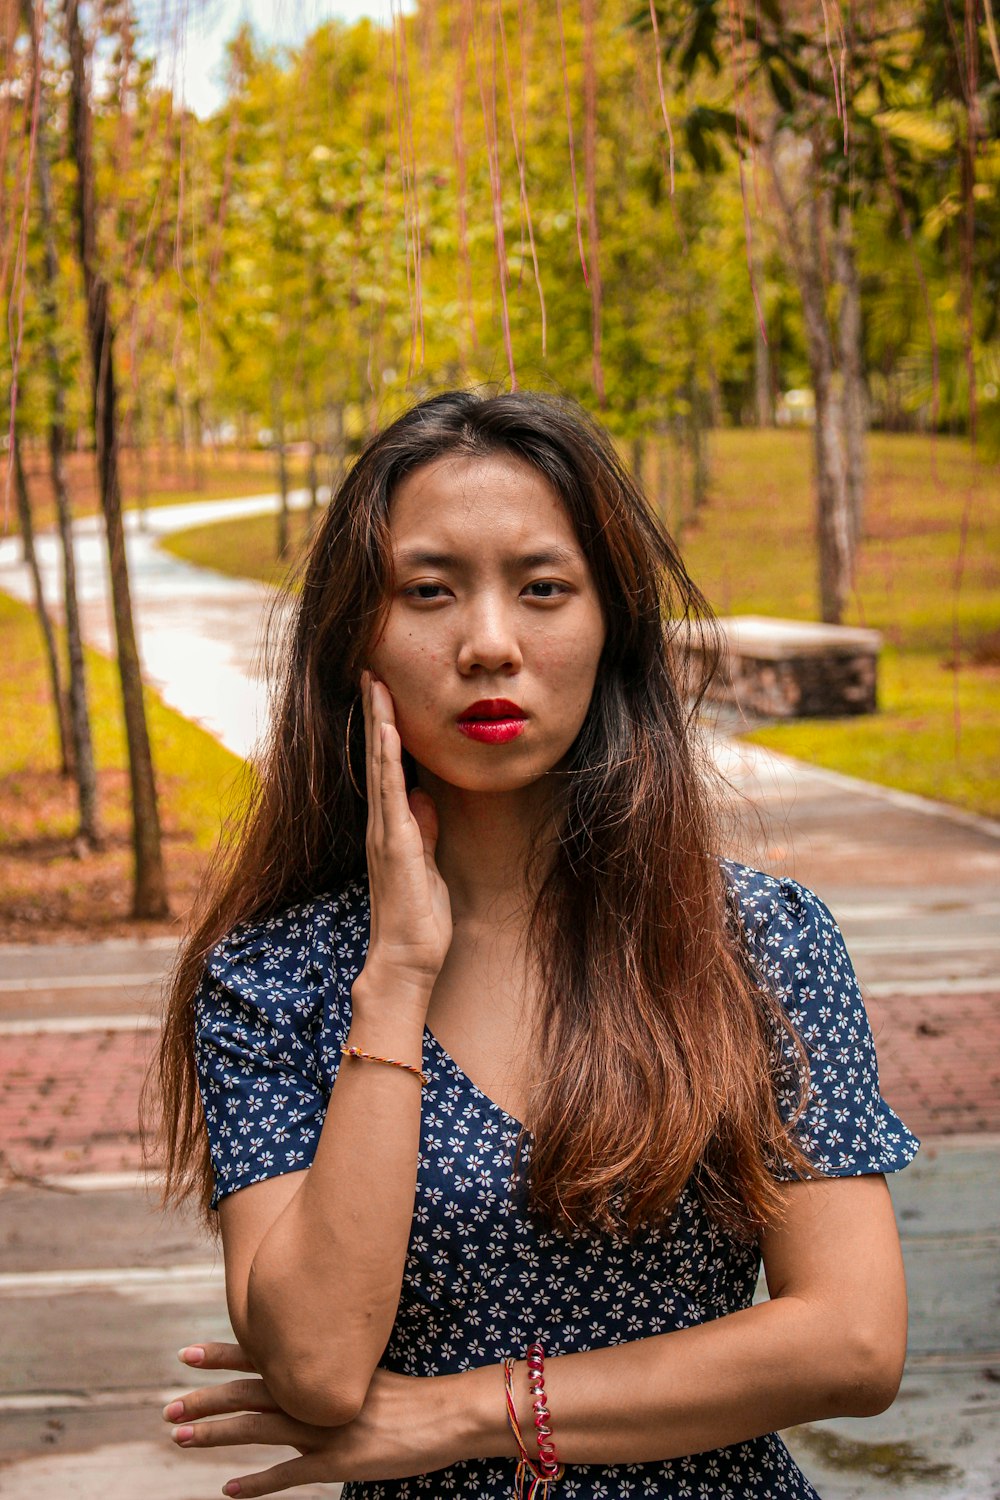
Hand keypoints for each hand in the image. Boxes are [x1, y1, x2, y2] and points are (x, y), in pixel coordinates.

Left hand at [164, 1341, 468, 1495]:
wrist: (447, 1413)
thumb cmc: (411, 1397)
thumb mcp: (365, 1376)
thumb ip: (330, 1381)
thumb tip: (301, 1383)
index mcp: (323, 1371)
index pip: (262, 1359)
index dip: (223, 1356)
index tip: (187, 1354)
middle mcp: (317, 1394)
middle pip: (250, 1393)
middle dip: (207, 1399)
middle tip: (167, 1405)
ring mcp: (325, 1427)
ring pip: (258, 1428)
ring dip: (216, 1433)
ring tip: (180, 1436)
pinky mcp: (338, 1460)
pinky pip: (289, 1473)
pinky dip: (257, 1482)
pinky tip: (229, 1490)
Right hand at [361, 669, 452, 993]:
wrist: (408, 961)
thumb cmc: (419, 921)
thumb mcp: (429, 866)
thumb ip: (424, 832)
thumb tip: (423, 799)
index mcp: (391, 827)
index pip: (386, 768)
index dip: (384, 730)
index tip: (383, 693)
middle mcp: (382, 824)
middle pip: (376, 757)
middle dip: (374, 714)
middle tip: (370, 671)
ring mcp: (385, 833)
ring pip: (379, 767)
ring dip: (377, 725)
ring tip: (375, 686)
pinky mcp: (395, 845)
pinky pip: (389, 794)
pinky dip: (387, 761)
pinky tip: (387, 733)